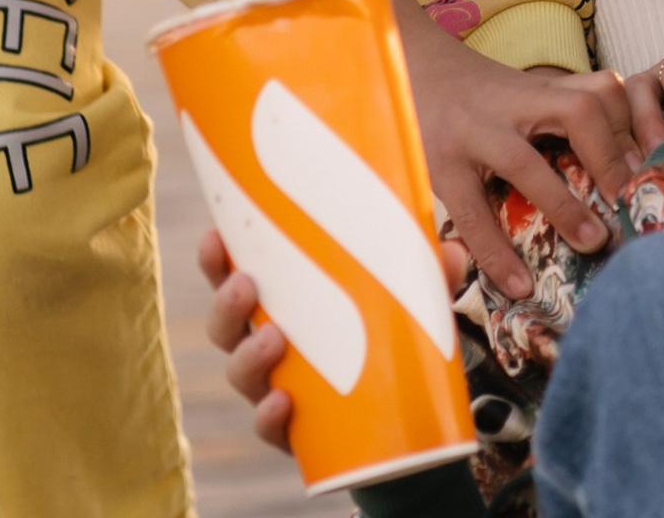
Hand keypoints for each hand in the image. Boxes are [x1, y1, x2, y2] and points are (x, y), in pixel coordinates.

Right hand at [204, 225, 468, 456]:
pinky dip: (269, 416)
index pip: (236, 274)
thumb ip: (426, 272)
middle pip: (226, 324)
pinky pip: (268, 426)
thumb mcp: (405, 295)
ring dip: (248, 356)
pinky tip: (281, 402)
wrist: (396, 414)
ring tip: (272, 339)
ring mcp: (274, 387)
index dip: (217, 258)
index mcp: (282, 300)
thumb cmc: (383, 332)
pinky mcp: (291, 430)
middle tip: (245, 284)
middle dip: (227, 304)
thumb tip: (449, 252)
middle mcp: (267, 343)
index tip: (214, 234)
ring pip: (241, 372)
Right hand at [394, 0, 641, 297]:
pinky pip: (473, 212)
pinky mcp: (441, 165)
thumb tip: (621, 165)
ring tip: (593, 244)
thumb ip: (561, 115)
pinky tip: (517, 284)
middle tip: (634, 201)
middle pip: (578, 110)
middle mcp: (513, 103)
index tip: (650, 168)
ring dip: (564, 205)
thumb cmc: (475, 92)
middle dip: (611, 157)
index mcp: (540, 88)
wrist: (403, 63)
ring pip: (526, 163)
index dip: (631, 128)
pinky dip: (496, 251)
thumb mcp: (522, 91)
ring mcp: (475, 133)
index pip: (600, 91)